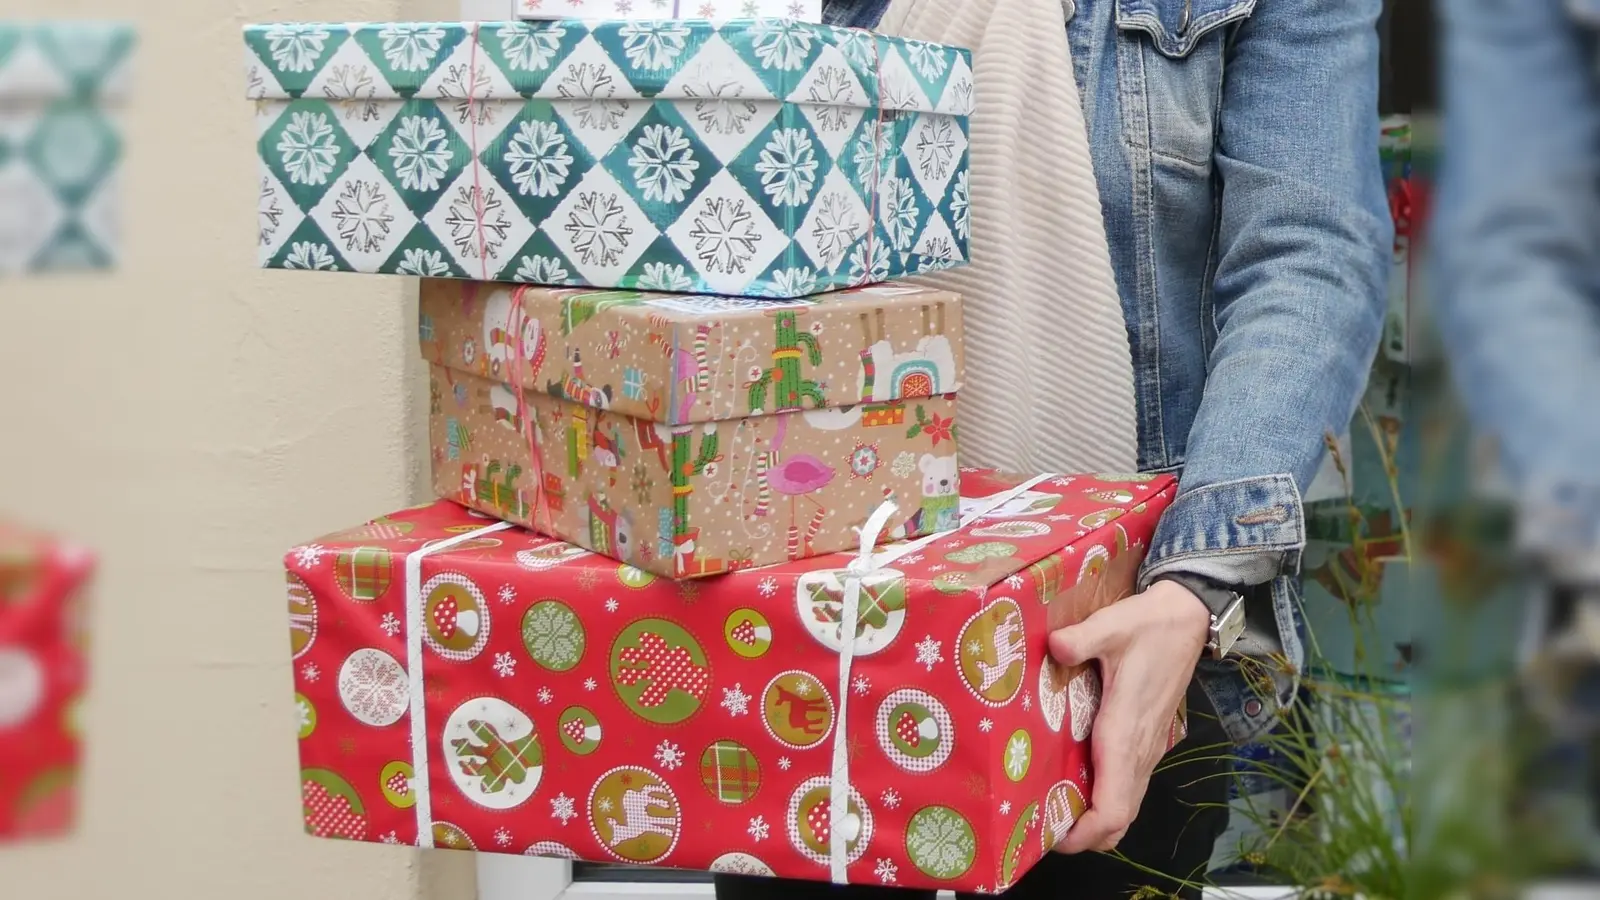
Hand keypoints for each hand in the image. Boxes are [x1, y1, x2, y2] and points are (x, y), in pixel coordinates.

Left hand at [1046, 579, 1210, 852]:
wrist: (1187, 619)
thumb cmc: (1148, 625)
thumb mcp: (1112, 625)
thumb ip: (1080, 638)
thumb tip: (1055, 646)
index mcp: (1125, 732)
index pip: (1113, 805)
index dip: (1085, 830)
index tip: (1052, 836)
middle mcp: (1139, 750)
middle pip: (1119, 819)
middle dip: (1083, 836)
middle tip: (1040, 829)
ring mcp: (1147, 749)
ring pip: (1126, 807)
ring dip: (1095, 821)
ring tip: (1051, 813)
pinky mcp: (1146, 742)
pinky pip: (1127, 788)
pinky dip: (1104, 802)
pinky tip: (1073, 786)